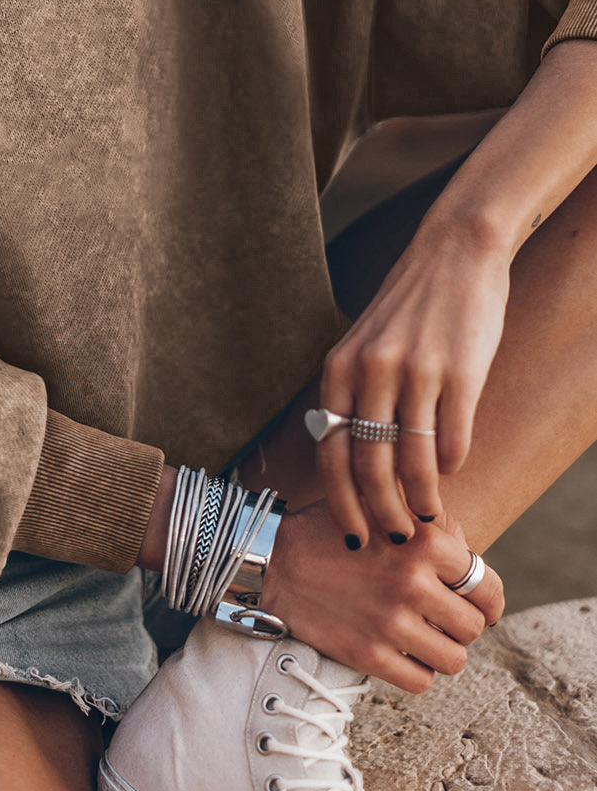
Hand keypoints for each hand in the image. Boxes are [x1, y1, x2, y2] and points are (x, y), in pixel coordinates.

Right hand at [258, 501, 504, 693]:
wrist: (273, 561)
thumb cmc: (333, 532)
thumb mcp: (384, 509)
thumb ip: (433, 526)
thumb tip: (472, 558)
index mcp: (424, 543)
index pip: (487, 587)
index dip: (489, 601)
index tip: (481, 608)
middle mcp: (412, 583)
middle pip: (473, 627)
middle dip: (461, 626)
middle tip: (442, 621)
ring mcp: (391, 623)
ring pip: (453, 660)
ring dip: (443, 652)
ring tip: (424, 639)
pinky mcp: (367, 655)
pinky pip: (421, 682)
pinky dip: (417, 673)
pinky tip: (402, 655)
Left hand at [318, 221, 509, 543]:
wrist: (455, 252)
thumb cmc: (409, 307)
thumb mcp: (363, 345)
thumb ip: (353, 395)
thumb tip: (352, 461)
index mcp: (340, 369)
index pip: (330, 452)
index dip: (341, 502)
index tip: (352, 534)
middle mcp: (371, 372)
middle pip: (369, 467)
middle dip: (381, 514)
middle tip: (395, 539)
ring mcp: (416, 372)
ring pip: (413, 462)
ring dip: (421, 500)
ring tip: (429, 518)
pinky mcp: (461, 372)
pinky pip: (452, 439)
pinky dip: (451, 465)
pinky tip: (451, 470)